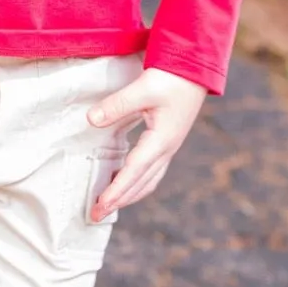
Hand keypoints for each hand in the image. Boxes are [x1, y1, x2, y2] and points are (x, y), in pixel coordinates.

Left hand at [88, 67, 206, 217]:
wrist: (195, 71)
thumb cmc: (171, 78)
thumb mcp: (143, 88)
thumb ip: (117, 105)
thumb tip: (91, 120)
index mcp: (161, 140)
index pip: (134, 172)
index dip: (116, 190)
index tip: (101, 205)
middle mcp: (166, 149)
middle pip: (141, 184)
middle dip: (118, 201)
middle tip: (96, 216)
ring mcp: (169, 148)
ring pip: (148, 181)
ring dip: (128, 196)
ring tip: (109, 205)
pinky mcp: (167, 142)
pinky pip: (151, 172)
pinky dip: (137, 183)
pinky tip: (124, 182)